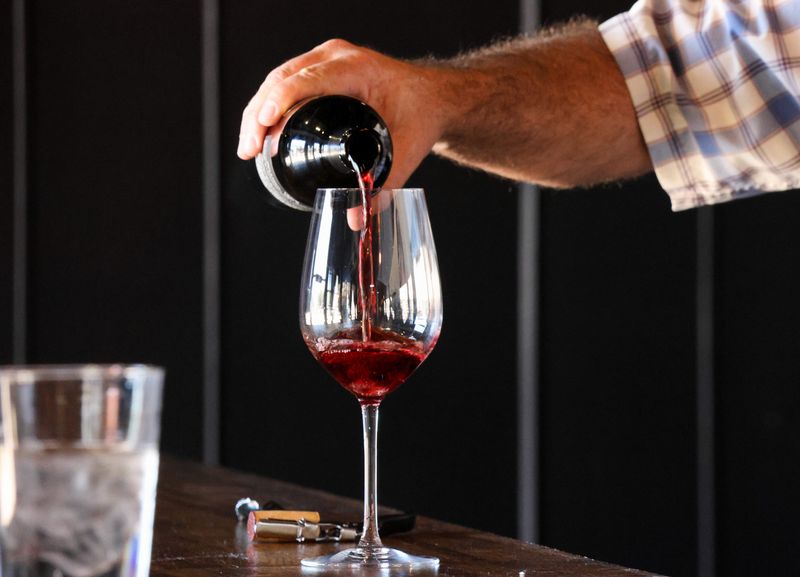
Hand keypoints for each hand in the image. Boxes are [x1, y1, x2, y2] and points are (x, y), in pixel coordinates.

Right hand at [237, 39, 447, 188]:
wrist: (432, 96)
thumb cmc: (421, 113)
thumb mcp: (406, 148)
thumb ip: (384, 184)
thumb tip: (358, 218)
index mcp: (357, 69)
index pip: (307, 80)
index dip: (279, 103)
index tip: (265, 130)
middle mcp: (337, 57)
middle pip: (283, 79)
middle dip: (259, 115)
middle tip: (249, 150)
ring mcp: (326, 60)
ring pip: (278, 79)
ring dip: (259, 112)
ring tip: (249, 147)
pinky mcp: (320, 69)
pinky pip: (286, 82)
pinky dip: (270, 105)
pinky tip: (262, 132)